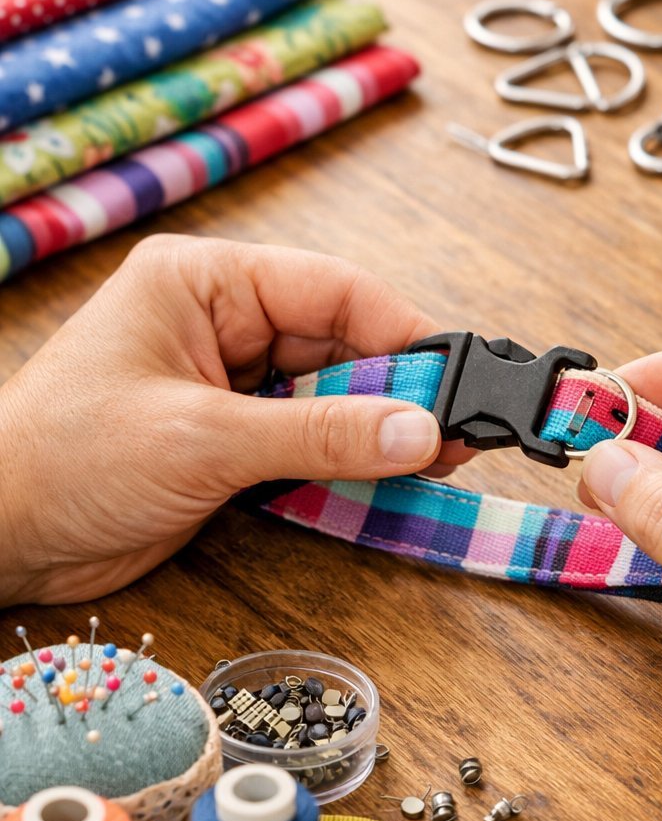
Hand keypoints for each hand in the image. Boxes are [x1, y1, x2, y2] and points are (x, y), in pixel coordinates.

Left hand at [0, 236, 455, 604]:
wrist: (3, 537)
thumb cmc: (59, 461)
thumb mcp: (200, 440)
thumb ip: (317, 434)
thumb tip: (415, 430)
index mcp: (204, 283)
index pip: (332, 289)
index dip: (402, 335)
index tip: (456, 383)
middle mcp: (221, 323)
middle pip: (342, 342)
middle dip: (398, 390)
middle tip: (457, 433)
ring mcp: (228, 384)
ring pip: (332, 395)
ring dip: (378, 430)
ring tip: (436, 459)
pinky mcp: (229, 440)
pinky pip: (310, 440)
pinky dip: (347, 461)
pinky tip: (385, 477)